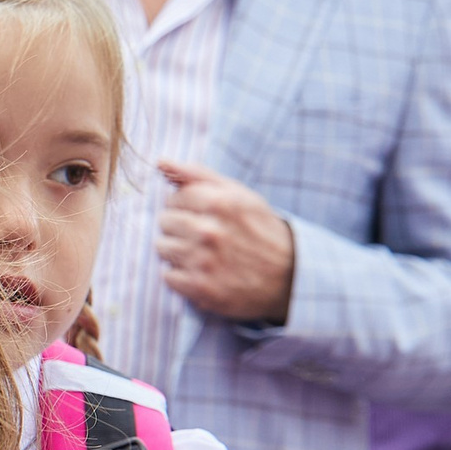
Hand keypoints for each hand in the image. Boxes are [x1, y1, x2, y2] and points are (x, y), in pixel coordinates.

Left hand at [155, 161, 295, 324]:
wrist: (290, 276)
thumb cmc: (259, 229)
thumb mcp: (238, 194)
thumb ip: (197, 175)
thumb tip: (160, 162)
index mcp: (220, 203)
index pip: (173, 198)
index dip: (187, 207)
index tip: (205, 216)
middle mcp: (210, 231)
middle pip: (164, 221)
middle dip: (180, 227)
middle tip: (205, 236)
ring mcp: (204, 261)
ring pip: (161, 247)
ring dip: (178, 251)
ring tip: (203, 254)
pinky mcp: (200, 288)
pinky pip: (167, 276)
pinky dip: (182, 276)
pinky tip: (203, 273)